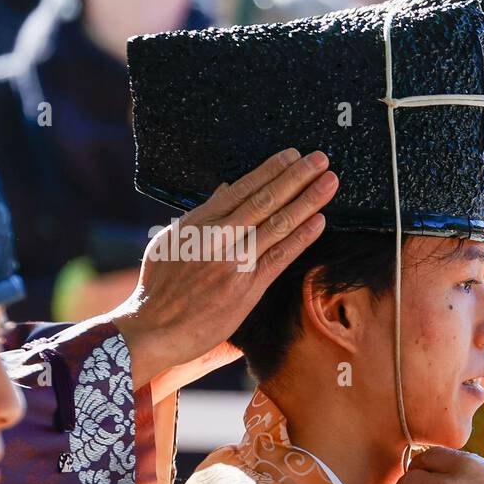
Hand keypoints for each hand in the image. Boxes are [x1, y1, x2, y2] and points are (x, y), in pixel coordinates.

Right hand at [107, 148, 337, 390]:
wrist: (154, 328)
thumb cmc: (161, 287)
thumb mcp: (172, 241)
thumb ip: (202, 215)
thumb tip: (226, 189)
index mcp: (198, 222)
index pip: (241, 188)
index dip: (270, 170)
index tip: (292, 155)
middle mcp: (217, 237)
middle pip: (264, 199)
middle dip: (296, 176)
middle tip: (320, 159)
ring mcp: (234, 262)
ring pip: (277, 224)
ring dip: (307, 200)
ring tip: (329, 182)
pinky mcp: (247, 288)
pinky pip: (280, 257)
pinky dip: (301, 237)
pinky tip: (320, 221)